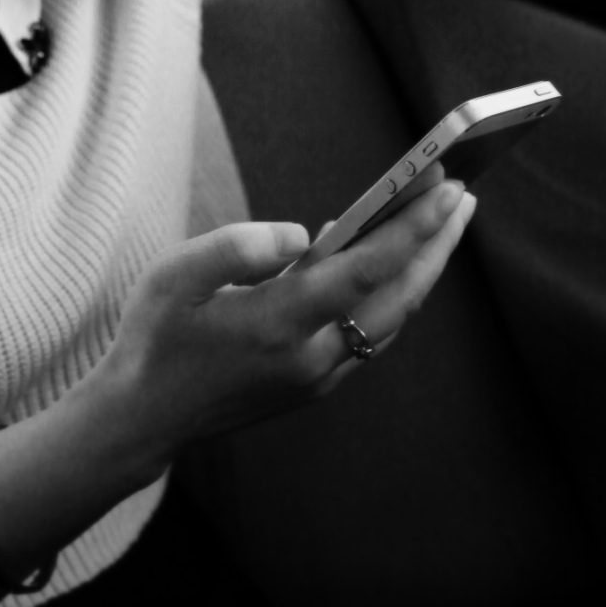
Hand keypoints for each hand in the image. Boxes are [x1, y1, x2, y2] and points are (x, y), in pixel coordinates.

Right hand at [94, 177, 474, 471]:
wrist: (143, 418)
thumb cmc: (154, 337)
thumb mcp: (172, 276)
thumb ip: (237, 247)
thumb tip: (302, 233)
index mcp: (275, 325)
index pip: (364, 272)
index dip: (412, 229)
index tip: (446, 188)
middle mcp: (309, 358)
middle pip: (397, 298)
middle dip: (436, 245)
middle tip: (463, 194)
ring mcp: (317, 377)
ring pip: (390, 320)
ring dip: (421, 270)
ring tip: (441, 221)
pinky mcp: (314, 384)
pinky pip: (369, 333)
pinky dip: (390, 293)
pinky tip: (387, 259)